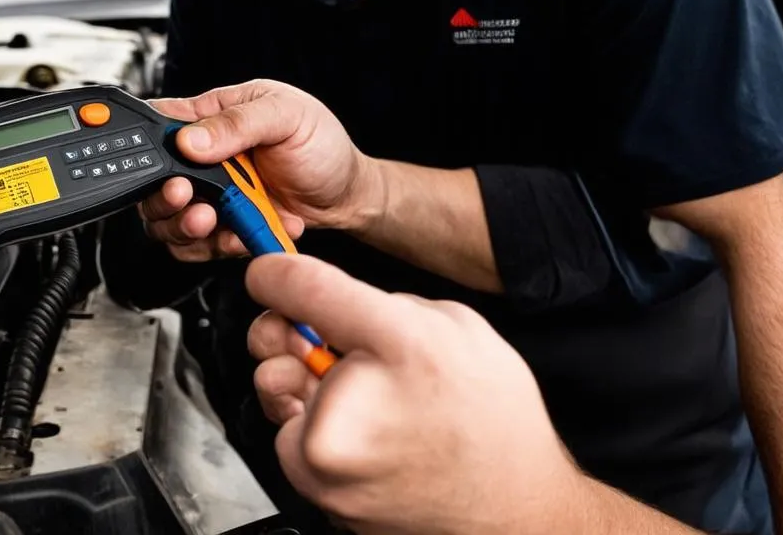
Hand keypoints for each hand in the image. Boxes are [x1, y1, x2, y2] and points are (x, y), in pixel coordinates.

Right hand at [141, 80, 376, 261]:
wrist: (347, 192)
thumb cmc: (320, 142)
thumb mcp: (286, 114)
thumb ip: (238, 122)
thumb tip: (190, 139)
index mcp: (212, 115)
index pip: (160, 125)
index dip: (149, 147)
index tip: (165, 167)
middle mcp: (204, 157)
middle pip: (154, 183)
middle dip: (164, 199)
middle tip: (186, 198)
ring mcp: (212, 195)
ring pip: (170, 221)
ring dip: (186, 228)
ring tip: (214, 221)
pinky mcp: (224, 226)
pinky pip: (201, 247)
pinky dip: (222, 246)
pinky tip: (249, 231)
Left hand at [245, 254, 581, 534]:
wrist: (514, 510)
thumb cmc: (492, 420)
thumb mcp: (455, 325)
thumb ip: (386, 304)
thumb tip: (334, 301)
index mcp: (398, 345)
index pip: (304, 287)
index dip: (275, 272)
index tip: (268, 272)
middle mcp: (354, 406)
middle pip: (271, 341)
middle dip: (283, 330)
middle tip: (310, 337)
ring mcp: (330, 462)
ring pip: (277, 393)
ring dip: (297, 381)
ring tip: (347, 389)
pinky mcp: (320, 497)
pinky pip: (294, 439)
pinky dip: (313, 428)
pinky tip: (357, 429)